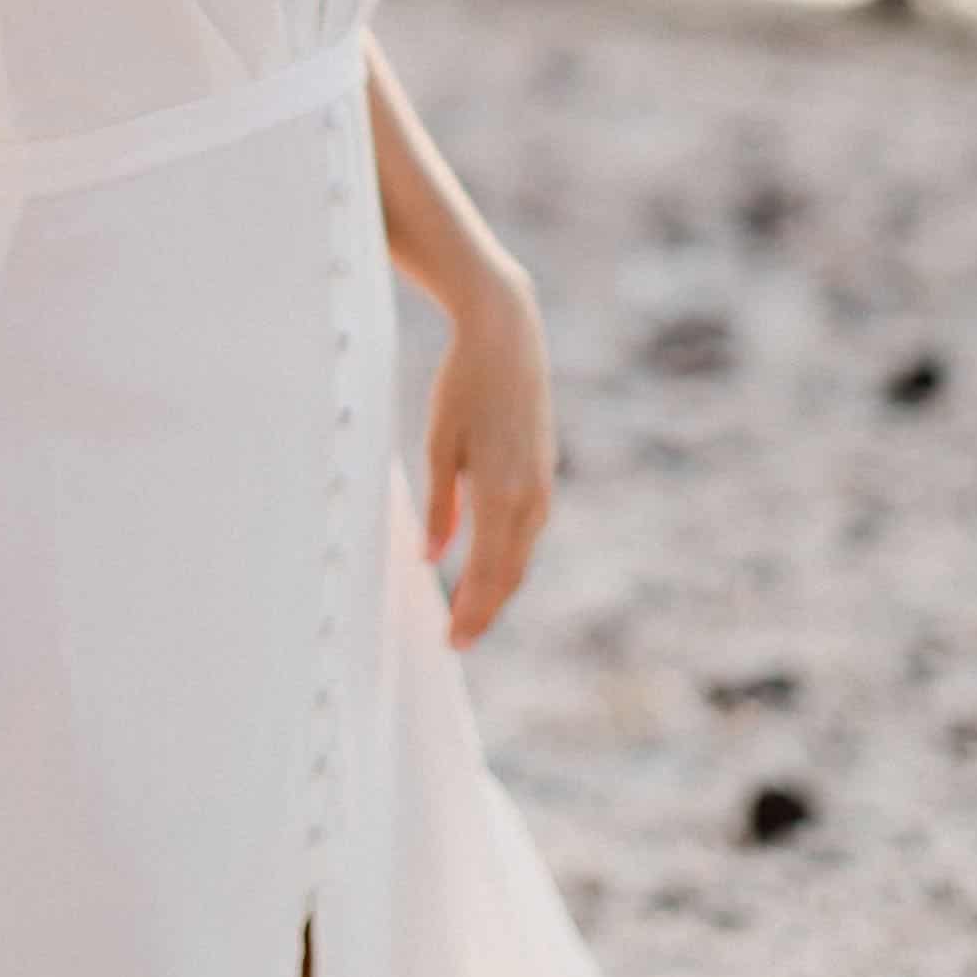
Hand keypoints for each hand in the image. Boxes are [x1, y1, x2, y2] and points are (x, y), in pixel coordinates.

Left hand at [420, 263, 557, 649]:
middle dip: (485, 609)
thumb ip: (440, 507)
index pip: (488, 574)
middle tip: (457, 638)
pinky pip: (528, 528)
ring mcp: (543, 483)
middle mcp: (531, 496)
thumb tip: (431, 558)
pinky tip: (489, 562)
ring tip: (469, 608)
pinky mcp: (544, 470)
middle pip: (511, 573)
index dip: (471, 613)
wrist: (506, 334)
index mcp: (502, 494)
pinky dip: (509, 554)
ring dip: (499, 585)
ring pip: (522, 553)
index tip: (451, 641)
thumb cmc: (463, 385)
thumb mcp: (439, 445)